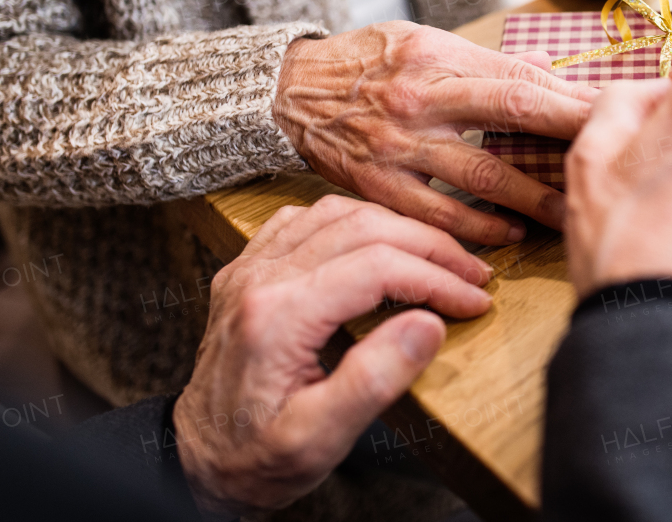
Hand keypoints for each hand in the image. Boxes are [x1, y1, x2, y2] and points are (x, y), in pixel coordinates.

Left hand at [174, 196, 493, 515]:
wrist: (197, 460)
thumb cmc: (256, 458)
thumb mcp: (317, 440)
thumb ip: (372, 381)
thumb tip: (427, 325)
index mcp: (277, 317)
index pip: (377, 268)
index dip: (437, 279)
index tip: (474, 300)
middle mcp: (259, 279)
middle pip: (364, 226)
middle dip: (429, 245)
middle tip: (471, 273)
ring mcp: (250, 268)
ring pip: (336, 211)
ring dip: (396, 226)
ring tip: (436, 256)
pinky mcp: (247, 269)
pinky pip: (305, 218)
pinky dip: (352, 220)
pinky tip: (378, 242)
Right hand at [274, 21, 598, 244]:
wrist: (286, 90)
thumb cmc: (365, 62)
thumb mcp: (422, 40)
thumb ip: (485, 62)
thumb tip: (548, 70)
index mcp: (436, 57)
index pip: (521, 79)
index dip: (573, 99)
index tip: (617, 112)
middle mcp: (420, 99)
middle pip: (511, 118)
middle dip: (569, 140)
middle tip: (615, 160)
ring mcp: (398, 146)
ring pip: (481, 178)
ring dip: (534, 200)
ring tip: (574, 214)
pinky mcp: (377, 186)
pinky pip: (435, 216)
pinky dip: (476, 229)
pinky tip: (507, 235)